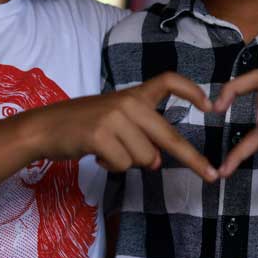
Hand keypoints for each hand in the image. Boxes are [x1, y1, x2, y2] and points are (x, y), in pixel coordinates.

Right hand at [37, 72, 218, 182]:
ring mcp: (114, 118)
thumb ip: (140, 135)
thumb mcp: (115, 120)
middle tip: (212, 176)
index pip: (168, 81)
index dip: (191, 91)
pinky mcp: (100, 136)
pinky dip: (112, 167)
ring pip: (145, 158)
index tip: (211, 106)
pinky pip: (124, 165)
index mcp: (133, 94)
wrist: (45, 127)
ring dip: (128, 162)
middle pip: (168, 135)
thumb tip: (157, 161)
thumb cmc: (82, 125)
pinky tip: (98, 155)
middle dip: (192, 159)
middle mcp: (127, 102)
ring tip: (108, 150)